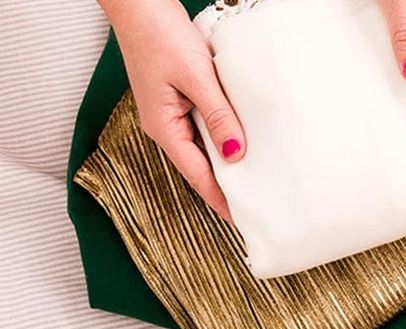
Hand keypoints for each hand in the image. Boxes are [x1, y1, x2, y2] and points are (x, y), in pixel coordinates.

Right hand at [100, 0, 244, 219]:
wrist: (138, 0)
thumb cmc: (159, 32)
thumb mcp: (195, 76)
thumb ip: (218, 116)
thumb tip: (236, 154)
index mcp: (164, 129)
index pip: (199, 177)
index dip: (222, 201)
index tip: (245, 221)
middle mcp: (165, 127)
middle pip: (201, 168)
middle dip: (227, 188)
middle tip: (258, 207)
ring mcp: (170, 114)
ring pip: (203, 148)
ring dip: (227, 163)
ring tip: (256, 181)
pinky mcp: (177, 99)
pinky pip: (203, 127)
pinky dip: (222, 137)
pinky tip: (240, 142)